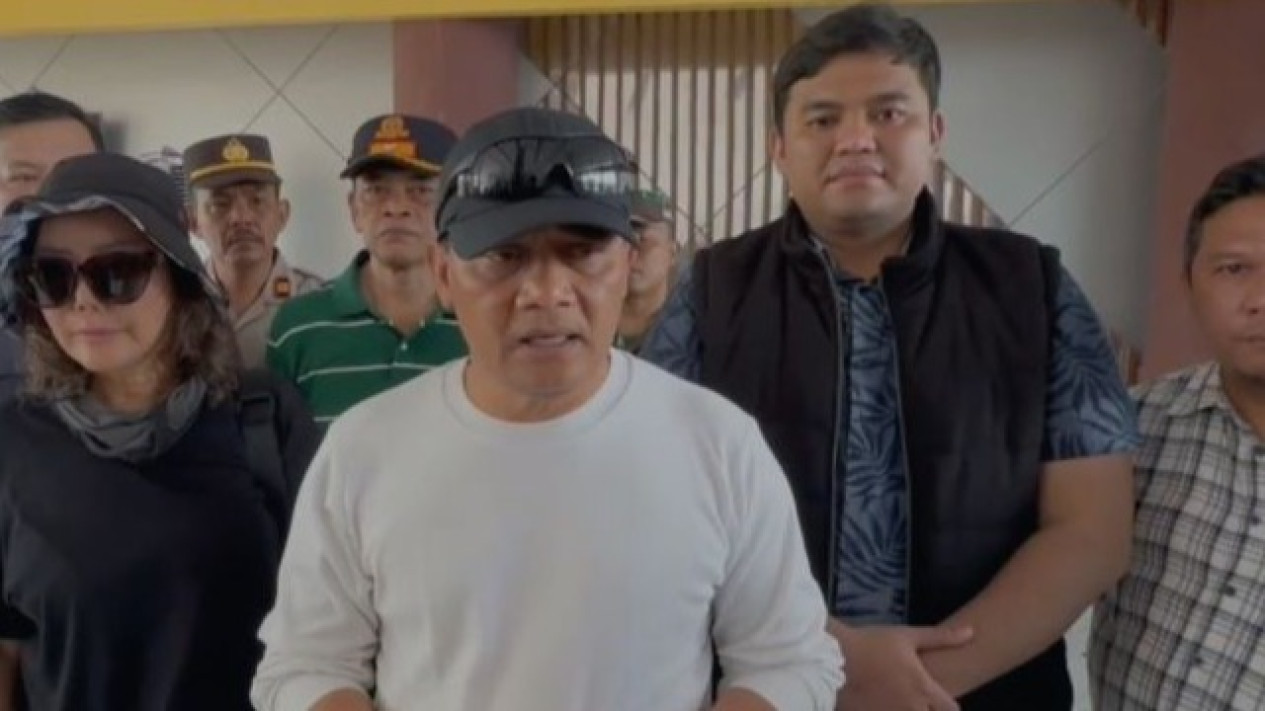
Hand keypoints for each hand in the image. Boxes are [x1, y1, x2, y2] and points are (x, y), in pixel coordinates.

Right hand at [831, 622, 972, 710]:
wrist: (833, 656)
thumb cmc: (871, 643)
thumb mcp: (906, 636)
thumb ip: (941, 637)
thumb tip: (971, 633)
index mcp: (923, 688)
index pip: (951, 709)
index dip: (949, 706)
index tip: (942, 701)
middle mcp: (911, 708)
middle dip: (929, 710)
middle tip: (918, 699)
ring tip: (896, 700)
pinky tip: (881, 704)